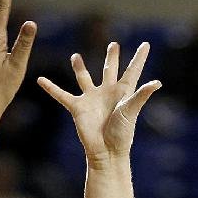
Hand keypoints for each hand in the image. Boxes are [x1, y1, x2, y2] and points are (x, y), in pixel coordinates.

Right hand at [37, 41, 160, 164]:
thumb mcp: (131, 111)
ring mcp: (91, 99)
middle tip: (113, 45)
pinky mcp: (78, 107)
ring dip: (79, 67)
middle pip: (110, 70)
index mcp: (123, 92)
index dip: (139, 58)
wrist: (106, 152)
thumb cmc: (121, 134)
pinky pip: (62, 95)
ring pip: (84, 78)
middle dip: (112, 58)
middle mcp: (107, 92)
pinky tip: (41, 80)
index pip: (132, 70)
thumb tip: (157, 82)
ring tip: (75, 57)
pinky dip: (51, 88)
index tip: (146, 44)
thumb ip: (141, 95)